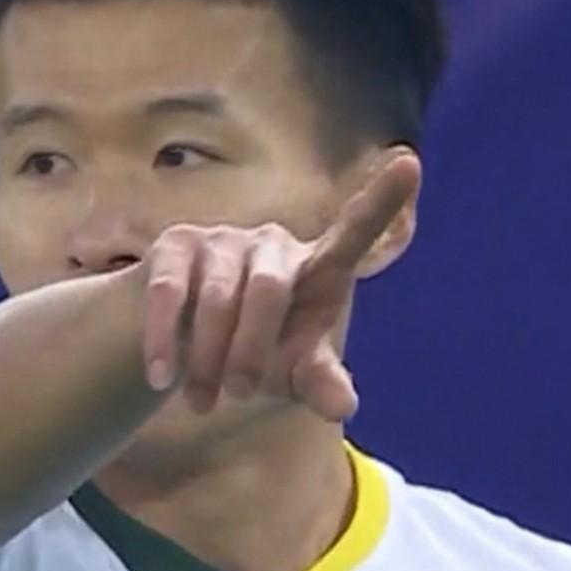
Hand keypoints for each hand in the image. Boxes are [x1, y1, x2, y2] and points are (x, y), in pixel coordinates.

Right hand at [140, 149, 418, 421]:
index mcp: (318, 269)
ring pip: (216, 297)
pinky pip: (168, 293)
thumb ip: (319, 383)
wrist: (183, 343)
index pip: (353, 233)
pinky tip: (162, 377)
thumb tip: (344, 406)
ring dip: (208, 358)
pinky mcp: (176, 244)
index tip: (408, 163)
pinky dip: (164, 340)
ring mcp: (223, 239)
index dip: (379, 200)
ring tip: (203, 401)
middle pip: (268, 290)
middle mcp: (274, 244)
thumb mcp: (291, 374)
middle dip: (250, 351)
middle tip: (241, 396)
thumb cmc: (256, 353)